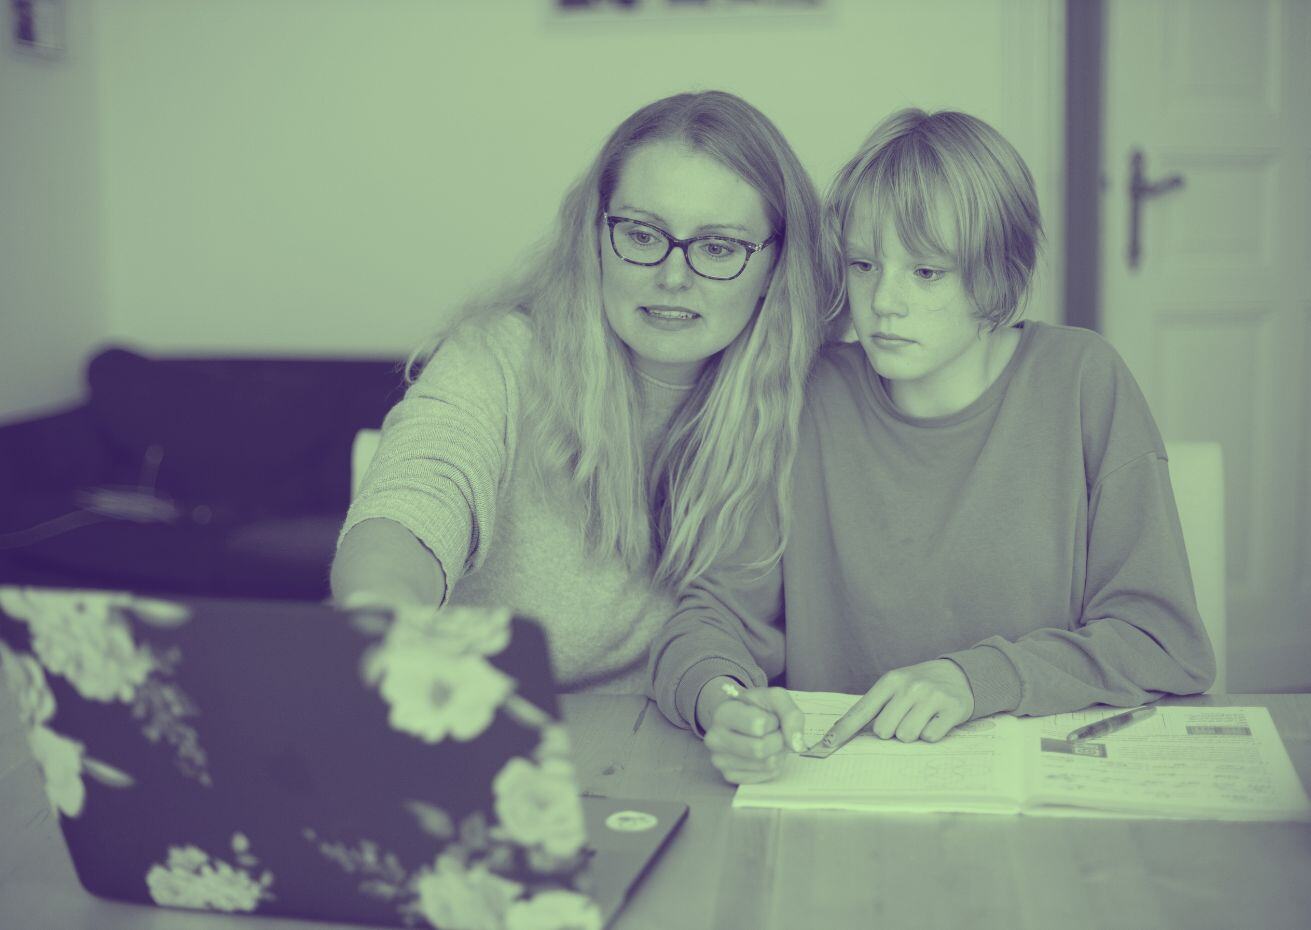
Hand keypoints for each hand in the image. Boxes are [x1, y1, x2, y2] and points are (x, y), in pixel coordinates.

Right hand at [697, 679, 806, 784]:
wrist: (742, 717)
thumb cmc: (758, 707)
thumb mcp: (775, 698)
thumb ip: (791, 715)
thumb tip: (796, 745)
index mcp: (723, 713)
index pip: (758, 725)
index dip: (772, 721)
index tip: (767, 717)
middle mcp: (715, 738)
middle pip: (760, 749)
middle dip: (778, 740)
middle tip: (773, 732)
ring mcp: (720, 760)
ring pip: (766, 764)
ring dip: (778, 753)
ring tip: (769, 741)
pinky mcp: (730, 776)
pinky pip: (766, 776)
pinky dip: (773, 766)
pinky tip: (765, 754)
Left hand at [818, 659, 974, 748]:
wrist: (959, 674)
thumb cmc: (919, 686)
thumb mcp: (895, 687)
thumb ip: (873, 707)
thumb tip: (841, 733)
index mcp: (889, 681)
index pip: (860, 712)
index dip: (842, 732)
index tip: (825, 748)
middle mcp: (909, 686)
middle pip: (883, 731)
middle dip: (892, 731)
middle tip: (905, 718)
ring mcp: (930, 697)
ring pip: (906, 736)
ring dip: (912, 734)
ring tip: (921, 719)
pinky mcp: (951, 708)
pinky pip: (930, 738)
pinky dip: (931, 734)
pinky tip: (936, 720)